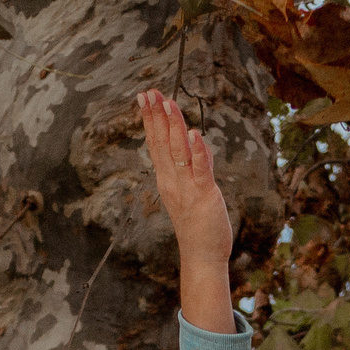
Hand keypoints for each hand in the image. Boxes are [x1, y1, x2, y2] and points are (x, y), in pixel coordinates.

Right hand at [138, 89, 236, 330]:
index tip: (144, 97)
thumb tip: (194, 143)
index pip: (156, 144)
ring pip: (178, 152)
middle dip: (156, 116)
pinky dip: (198, 151)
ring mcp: (187, 188)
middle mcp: (173, 182)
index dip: (150, 119)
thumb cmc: (197, 226)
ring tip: (168, 103)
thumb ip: (192, 167)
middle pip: (161, 143)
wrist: (201, 257)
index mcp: (167, 180)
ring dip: (174, 127)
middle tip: (149, 92)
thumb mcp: (190, 192)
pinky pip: (200, 169)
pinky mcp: (204, 195)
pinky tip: (195, 133)